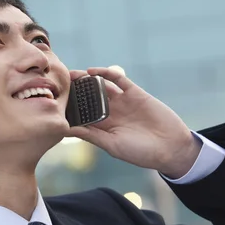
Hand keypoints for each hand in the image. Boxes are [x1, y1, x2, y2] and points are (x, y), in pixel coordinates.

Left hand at [66, 66, 201, 177]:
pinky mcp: (135, 93)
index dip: (68, 108)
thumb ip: (90, 135)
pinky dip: (106, 73)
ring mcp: (122, 102)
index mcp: (102, 127)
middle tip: (58, 83)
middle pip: (87, 98)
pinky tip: (93, 71)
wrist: (171, 147)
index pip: (81, 115)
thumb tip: (65, 130)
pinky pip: (118, 79)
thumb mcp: (112, 145)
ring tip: (72, 75)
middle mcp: (110, 113)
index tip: (53, 102)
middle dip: (74, 90)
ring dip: (86, 80)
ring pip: (100, 86)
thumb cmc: (140, 153)